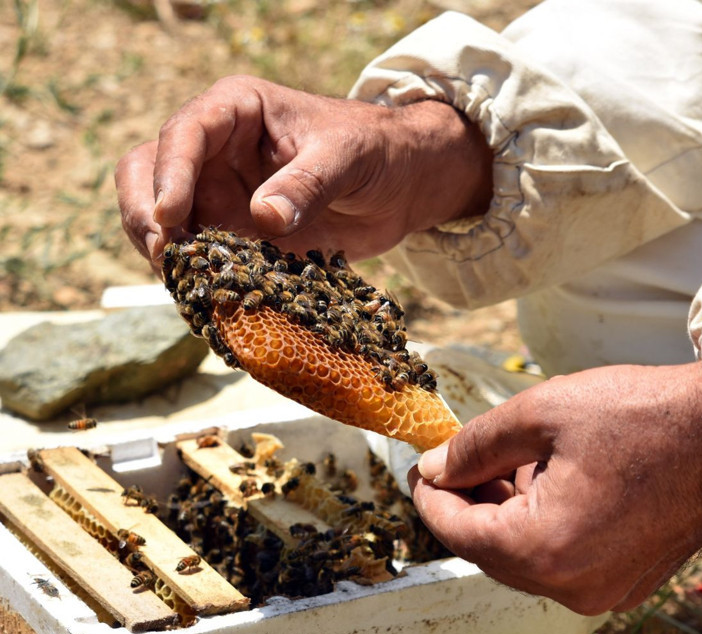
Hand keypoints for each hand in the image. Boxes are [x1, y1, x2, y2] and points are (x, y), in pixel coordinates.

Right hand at [115, 75, 492, 266]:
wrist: (399, 185)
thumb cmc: (374, 151)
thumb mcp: (347, 157)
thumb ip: (307, 183)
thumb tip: (264, 218)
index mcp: (235, 110)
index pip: (184, 134)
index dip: (169, 174)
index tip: (170, 217)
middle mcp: (214, 151)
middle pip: (147, 173)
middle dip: (145, 214)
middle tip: (164, 256)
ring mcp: (218, 195)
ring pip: (163, 220)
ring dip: (165, 251)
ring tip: (185, 283)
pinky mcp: (233, 235)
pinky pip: (201, 256)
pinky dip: (198, 276)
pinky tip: (208, 298)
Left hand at [410, 362, 701, 614]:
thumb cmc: (637, 415)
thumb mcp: (540, 414)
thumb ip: (475, 447)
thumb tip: (435, 468)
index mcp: (546, 549)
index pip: (458, 532)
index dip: (430, 497)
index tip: (419, 467)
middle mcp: (573, 586)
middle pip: (488, 551)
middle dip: (466, 504)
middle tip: (457, 460)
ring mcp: (603, 591)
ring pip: (522, 558)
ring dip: (501, 515)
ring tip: (502, 464)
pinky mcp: (624, 582)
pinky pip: (558, 561)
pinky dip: (537, 528)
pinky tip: (540, 483)